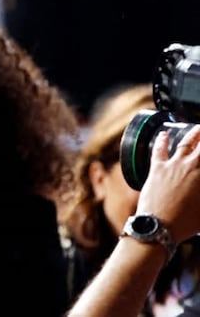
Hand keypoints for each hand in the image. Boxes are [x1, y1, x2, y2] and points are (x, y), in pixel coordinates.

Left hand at [137, 126, 199, 243]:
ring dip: (194, 134)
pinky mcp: (157, 168)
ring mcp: (175, 165)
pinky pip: (160, 150)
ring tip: (199, 128)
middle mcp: (194, 166)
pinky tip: (163, 134)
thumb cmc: (188, 222)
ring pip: (186, 143)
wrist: (161, 226)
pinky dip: (162, 140)